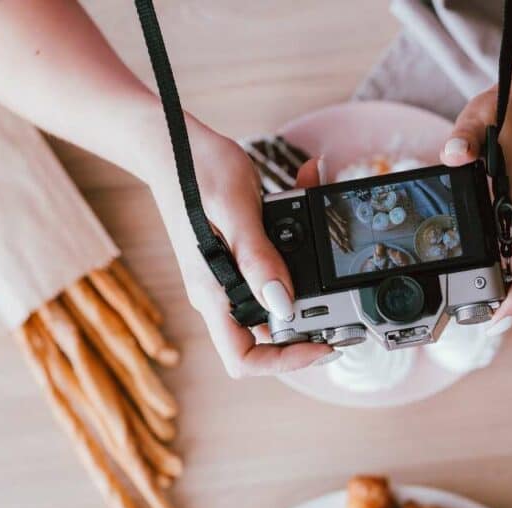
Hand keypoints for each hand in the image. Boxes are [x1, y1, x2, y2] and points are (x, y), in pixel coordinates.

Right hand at [145, 124, 337, 377]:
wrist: (169, 142)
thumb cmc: (192, 170)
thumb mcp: (236, 210)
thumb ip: (259, 259)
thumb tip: (283, 304)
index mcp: (213, 293)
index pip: (244, 357)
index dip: (284, 361)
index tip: (322, 346)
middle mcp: (220, 292)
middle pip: (266, 337)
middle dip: (307, 328)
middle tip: (343, 312)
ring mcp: (228, 277)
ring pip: (275, 303)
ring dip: (309, 286)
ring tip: (332, 260)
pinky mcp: (238, 257)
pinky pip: (273, 269)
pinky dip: (299, 251)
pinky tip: (311, 216)